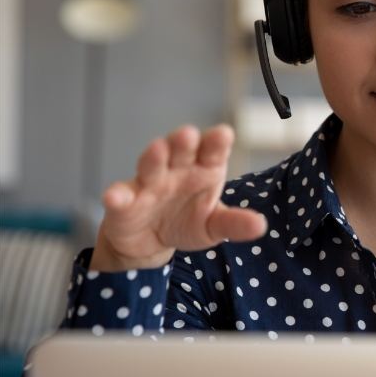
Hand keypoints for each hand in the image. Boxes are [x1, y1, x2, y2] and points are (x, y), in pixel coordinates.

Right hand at [89, 124, 266, 271]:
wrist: (152, 242)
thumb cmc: (188, 222)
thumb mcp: (215, 226)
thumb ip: (235, 224)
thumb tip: (261, 226)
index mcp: (204, 169)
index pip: (213, 150)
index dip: (217, 141)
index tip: (223, 134)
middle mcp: (177, 169)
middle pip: (181, 150)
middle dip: (184, 140)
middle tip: (189, 134)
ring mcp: (149, 182)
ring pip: (151, 164)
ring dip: (153, 157)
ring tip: (157, 149)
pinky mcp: (125, 201)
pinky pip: (120, 196)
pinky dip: (116, 195)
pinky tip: (114, 197)